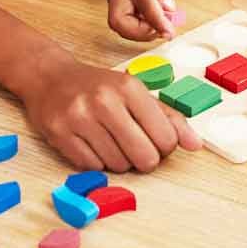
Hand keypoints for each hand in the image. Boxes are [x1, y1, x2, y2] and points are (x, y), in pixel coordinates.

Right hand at [20, 50, 200, 171]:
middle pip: (144, 157)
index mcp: (130, 88)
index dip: (165, 147)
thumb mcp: (136, 92)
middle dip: (145, 160)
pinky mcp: (59, 135)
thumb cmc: (99, 87)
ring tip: (111, 142)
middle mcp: (104, 101)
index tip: (156, 141)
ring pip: (118, 166)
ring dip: (120, 161)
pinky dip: (97, 163)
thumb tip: (196, 145)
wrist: (51, 79)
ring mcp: (79, 118)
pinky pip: (92, 168)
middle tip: (137, 149)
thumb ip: (169, 117)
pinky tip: (93, 145)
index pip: (166, 138)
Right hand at [102, 0, 178, 40]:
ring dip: (140, 30)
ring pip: (118, 24)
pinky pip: (122, 18)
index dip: (157, 22)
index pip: (144, 4)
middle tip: (163, 28)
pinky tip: (152, 14)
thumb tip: (168, 9)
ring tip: (161, 20)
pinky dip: (137, 24)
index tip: (170, 33)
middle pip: (118, 22)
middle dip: (140, 34)